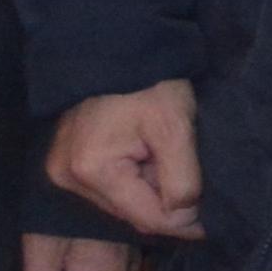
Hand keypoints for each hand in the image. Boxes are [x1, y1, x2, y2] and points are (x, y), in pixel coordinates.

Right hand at [47, 80, 204, 241]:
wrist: (119, 47)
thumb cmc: (150, 82)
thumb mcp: (176, 127)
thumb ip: (182, 180)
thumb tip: (187, 223)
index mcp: (92, 169)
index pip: (146, 218)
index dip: (183, 221)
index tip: (209, 220)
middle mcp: (68, 178)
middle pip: (131, 213)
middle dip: (165, 202)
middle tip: (190, 174)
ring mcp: (61, 171)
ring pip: (121, 203)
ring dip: (149, 191)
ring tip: (165, 158)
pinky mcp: (66, 164)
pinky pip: (108, 188)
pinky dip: (133, 180)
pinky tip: (147, 158)